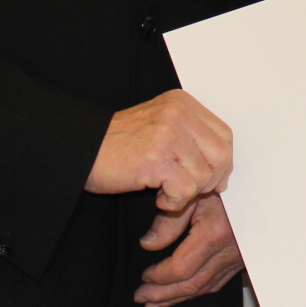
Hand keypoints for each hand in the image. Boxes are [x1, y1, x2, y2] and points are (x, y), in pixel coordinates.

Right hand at [86, 90, 231, 209]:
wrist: (81, 150)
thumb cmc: (118, 145)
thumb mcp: (160, 127)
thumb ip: (191, 138)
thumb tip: (222, 171)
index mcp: (182, 103)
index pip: (224, 135)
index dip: (221, 162)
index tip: (209, 179)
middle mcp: (178, 113)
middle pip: (221, 154)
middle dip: (211, 180)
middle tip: (188, 191)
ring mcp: (168, 134)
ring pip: (204, 175)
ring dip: (187, 194)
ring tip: (165, 192)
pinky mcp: (156, 158)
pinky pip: (185, 190)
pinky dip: (174, 202)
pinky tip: (157, 197)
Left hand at [134, 194, 243, 306]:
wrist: (257, 188)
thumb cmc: (221, 186)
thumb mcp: (192, 196)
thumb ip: (168, 222)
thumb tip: (148, 244)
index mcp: (213, 233)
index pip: (180, 268)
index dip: (159, 276)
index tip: (145, 275)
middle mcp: (227, 250)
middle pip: (191, 284)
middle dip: (163, 295)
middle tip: (142, 297)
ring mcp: (236, 258)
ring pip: (203, 288)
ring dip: (177, 298)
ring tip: (155, 303)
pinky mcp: (240, 260)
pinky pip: (216, 283)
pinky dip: (196, 291)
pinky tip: (183, 292)